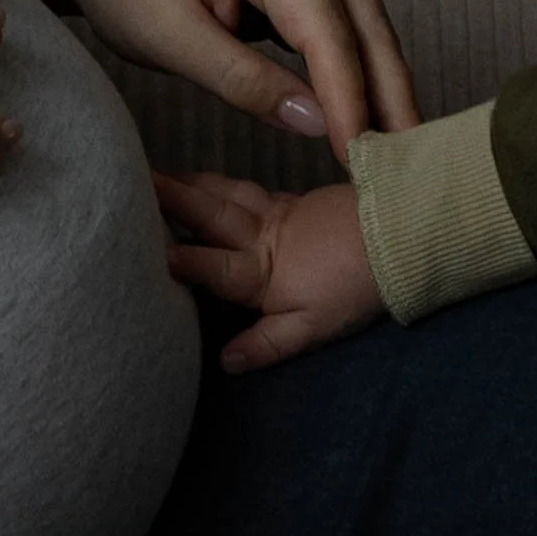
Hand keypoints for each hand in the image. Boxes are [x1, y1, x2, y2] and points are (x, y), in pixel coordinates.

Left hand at [71, 0, 419, 164]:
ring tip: (399, 147)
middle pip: (365, 22)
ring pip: (366, 24)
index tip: (359, 155)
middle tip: (411, 161)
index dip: (347, 96)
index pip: (326, 29)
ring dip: (382, 84)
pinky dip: (358, 69)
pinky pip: (347, 24)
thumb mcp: (172, 40)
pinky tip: (368, 116)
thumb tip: (317, 124)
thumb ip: (243, 80)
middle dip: (388, 92)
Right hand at [152, 171, 383, 373]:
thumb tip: (224, 361)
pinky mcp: (296, 201)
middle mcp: (262, 237)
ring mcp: (278, 214)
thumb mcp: (314, 328)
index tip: (143, 248)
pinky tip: (206, 178)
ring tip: (153, 174)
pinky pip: (245, 188)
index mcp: (262, 273)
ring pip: (223, 195)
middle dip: (168, 199)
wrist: (406, 233)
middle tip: (129, 181)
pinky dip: (217, 181)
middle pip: (208, 215)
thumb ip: (266, 343)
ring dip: (187, 184)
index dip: (179, 258)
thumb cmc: (359, 286)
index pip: (210, 266)